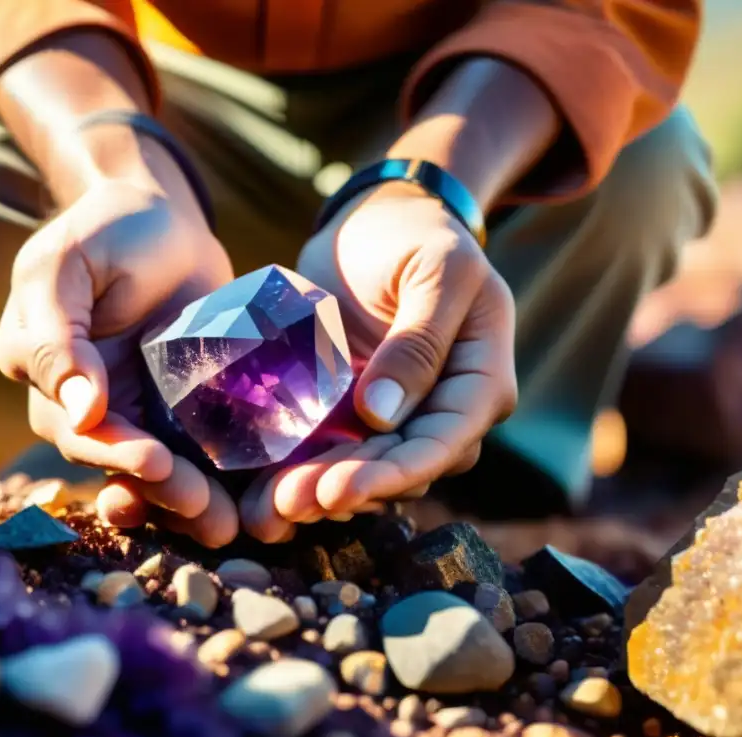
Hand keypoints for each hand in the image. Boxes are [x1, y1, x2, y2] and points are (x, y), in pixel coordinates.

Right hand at [0, 175, 238, 546]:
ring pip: (164, 469)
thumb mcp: (64, 267)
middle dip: (166, 493)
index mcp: (52, 380)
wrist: (162, 217)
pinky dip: (225, 475)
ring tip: (231, 525)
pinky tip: (254, 496)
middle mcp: (93, 407)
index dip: (117, 455)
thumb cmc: (105, 231)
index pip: (79, 432)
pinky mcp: (189, 406)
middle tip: (210, 515)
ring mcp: (144, 409)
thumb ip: (58, 334)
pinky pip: (203, 447)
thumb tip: (79, 411)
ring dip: (194, 502)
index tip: (158, 464)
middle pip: (126, 464)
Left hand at [240, 186, 517, 541]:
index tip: (336, 491)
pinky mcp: (356, 412)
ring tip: (267, 509)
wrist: (379, 223)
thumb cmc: (416, 235)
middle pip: (400, 468)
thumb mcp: (435, 270)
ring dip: (319, 491)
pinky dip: (301, 470)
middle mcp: (445, 411)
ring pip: (366, 470)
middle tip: (287, 505)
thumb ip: (419, 339)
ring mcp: (399, 416)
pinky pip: (333, 451)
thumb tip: (382, 415)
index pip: (443, 443)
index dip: (391, 474)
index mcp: (481, 381)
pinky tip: (260, 488)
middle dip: (345, 491)